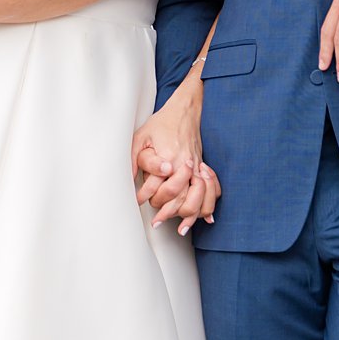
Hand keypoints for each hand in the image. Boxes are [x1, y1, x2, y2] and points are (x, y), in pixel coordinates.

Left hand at [131, 85, 219, 233]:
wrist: (185, 111)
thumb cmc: (162, 123)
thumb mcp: (140, 137)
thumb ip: (133, 159)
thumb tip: (126, 180)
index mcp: (167, 158)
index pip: (155, 188)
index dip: (143, 198)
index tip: (137, 201)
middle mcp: (184, 166)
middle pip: (177, 199)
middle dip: (165, 212)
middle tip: (155, 220)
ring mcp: (197, 168)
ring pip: (197, 200)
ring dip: (189, 216)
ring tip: (179, 228)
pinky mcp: (203, 169)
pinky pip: (212, 192)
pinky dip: (209, 207)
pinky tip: (204, 219)